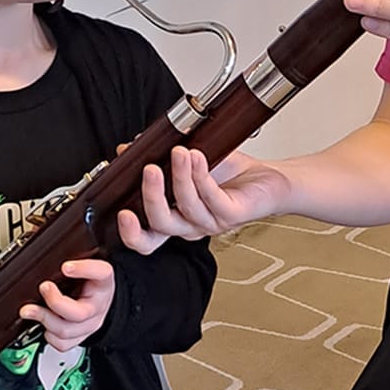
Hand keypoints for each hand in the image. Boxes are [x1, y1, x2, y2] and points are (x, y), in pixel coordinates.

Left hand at [21, 259, 115, 351]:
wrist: (104, 302)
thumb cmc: (93, 282)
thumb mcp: (89, 265)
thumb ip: (74, 254)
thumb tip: (45, 237)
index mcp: (103, 282)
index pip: (101, 273)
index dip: (84, 270)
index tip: (65, 266)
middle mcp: (98, 306)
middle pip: (79, 313)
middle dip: (56, 302)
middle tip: (44, 287)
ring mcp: (89, 325)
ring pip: (66, 331)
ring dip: (44, 319)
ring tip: (27, 310)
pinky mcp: (80, 337)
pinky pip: (63, 344)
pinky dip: (49, 336)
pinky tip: (42, 325)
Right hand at [120, 147, 288, 250]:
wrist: (268, 177)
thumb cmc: (228, 173)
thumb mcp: (186, 163)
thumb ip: (157, 158)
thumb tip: (128, 149)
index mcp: (175, 219)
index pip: (147, 239)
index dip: (131, 233)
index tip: (122, 212)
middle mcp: (191, 225)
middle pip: (162, 224)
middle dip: (151, 196)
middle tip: (149, 169)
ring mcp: (212, 222)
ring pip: (187, 207)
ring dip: (180, 178)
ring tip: (179, 152)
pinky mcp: (233, 214)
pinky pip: (213, 199)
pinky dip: (202, 176)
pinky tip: (198, 157)